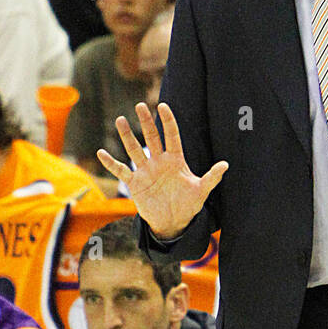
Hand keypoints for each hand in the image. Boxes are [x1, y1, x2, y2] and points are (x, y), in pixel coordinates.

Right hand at [96, 101, 227, 239]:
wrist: (174, 223)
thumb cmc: (188, 205)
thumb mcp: (201, 191)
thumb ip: (212, 177)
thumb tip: (226, 165)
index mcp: (175, 160)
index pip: (171, 136)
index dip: (168, 121)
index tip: (163, 105)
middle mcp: (159, 162)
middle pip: (151, 137)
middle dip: (146, 122)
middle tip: (139, 106)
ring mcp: (146, 172)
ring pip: (135, 149)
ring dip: (127, 136)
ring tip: (120, 120)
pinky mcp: (135, 184)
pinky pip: (121, 170)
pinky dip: (111, 163)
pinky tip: (101, 153)